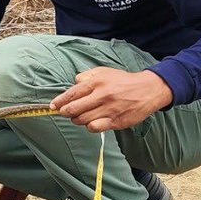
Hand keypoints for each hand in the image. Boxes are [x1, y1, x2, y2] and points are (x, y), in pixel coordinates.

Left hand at [50, 67, 172, 132]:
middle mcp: (102, 95)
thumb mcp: (104, 71)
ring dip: (77, 120)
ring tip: (79, 116)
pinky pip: (95, 128)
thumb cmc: (123, 81)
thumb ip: (87, 76)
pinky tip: (92, 122)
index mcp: (97, 82)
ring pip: (82, 120)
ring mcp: (109, 109)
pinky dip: (90, 126)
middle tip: (65, 112)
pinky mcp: (116, 121)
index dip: (60, 101)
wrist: (148, 89)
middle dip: (65, 112)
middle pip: (74, 109)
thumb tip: (74, 82)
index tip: (53, 105)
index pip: (72, 93)